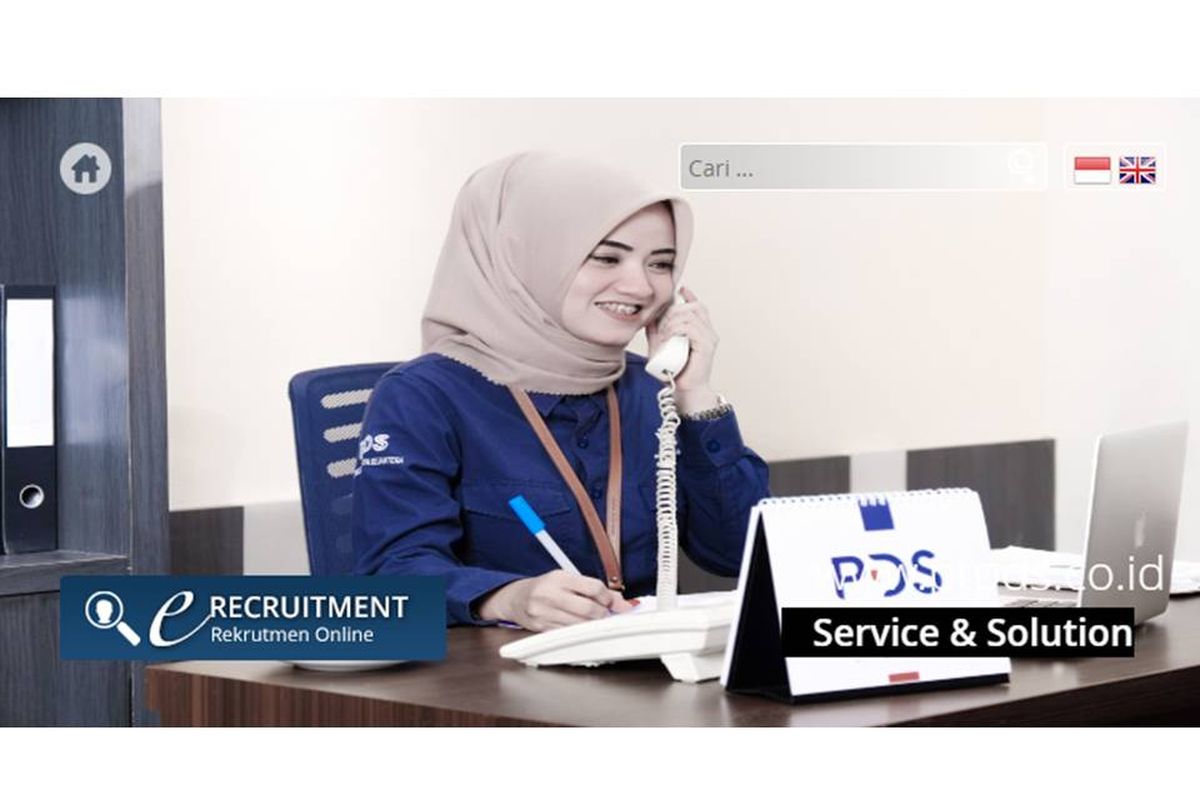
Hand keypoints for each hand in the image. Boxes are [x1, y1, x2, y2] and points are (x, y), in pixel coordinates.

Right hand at [476, 571, 634, 631]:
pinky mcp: (541, 629)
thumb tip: (621, 602)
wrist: (515, 598)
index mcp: (559, 578)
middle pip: (588, 610)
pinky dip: (580, 634)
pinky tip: (583, 630)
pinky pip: (568, 634)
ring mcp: (544, 614)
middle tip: (609, 616)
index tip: (618, 604)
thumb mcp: (567, 580)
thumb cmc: (545, 587)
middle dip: (604, 615)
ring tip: (597, 623)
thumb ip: (592, 589)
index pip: (593, 588)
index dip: (610, 598)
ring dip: (594, 627)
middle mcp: (550, 595)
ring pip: (580, 626)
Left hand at [644, 286, 720, 413]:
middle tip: (662, 325)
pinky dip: (677, 330)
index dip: (688, 296)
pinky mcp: (706, 346)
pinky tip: (668, 337)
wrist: (684, 391)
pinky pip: (691, 328)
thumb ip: (655, 332)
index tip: (679, 291)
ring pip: (691, 315)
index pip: (698, 306)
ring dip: (673, 321)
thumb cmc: (675, 372)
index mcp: (701, 330)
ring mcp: (709, 338)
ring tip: (664, 334)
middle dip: (674, 311)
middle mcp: (708, 332)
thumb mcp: (659, 348)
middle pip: (694, 306)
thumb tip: (649, 317)